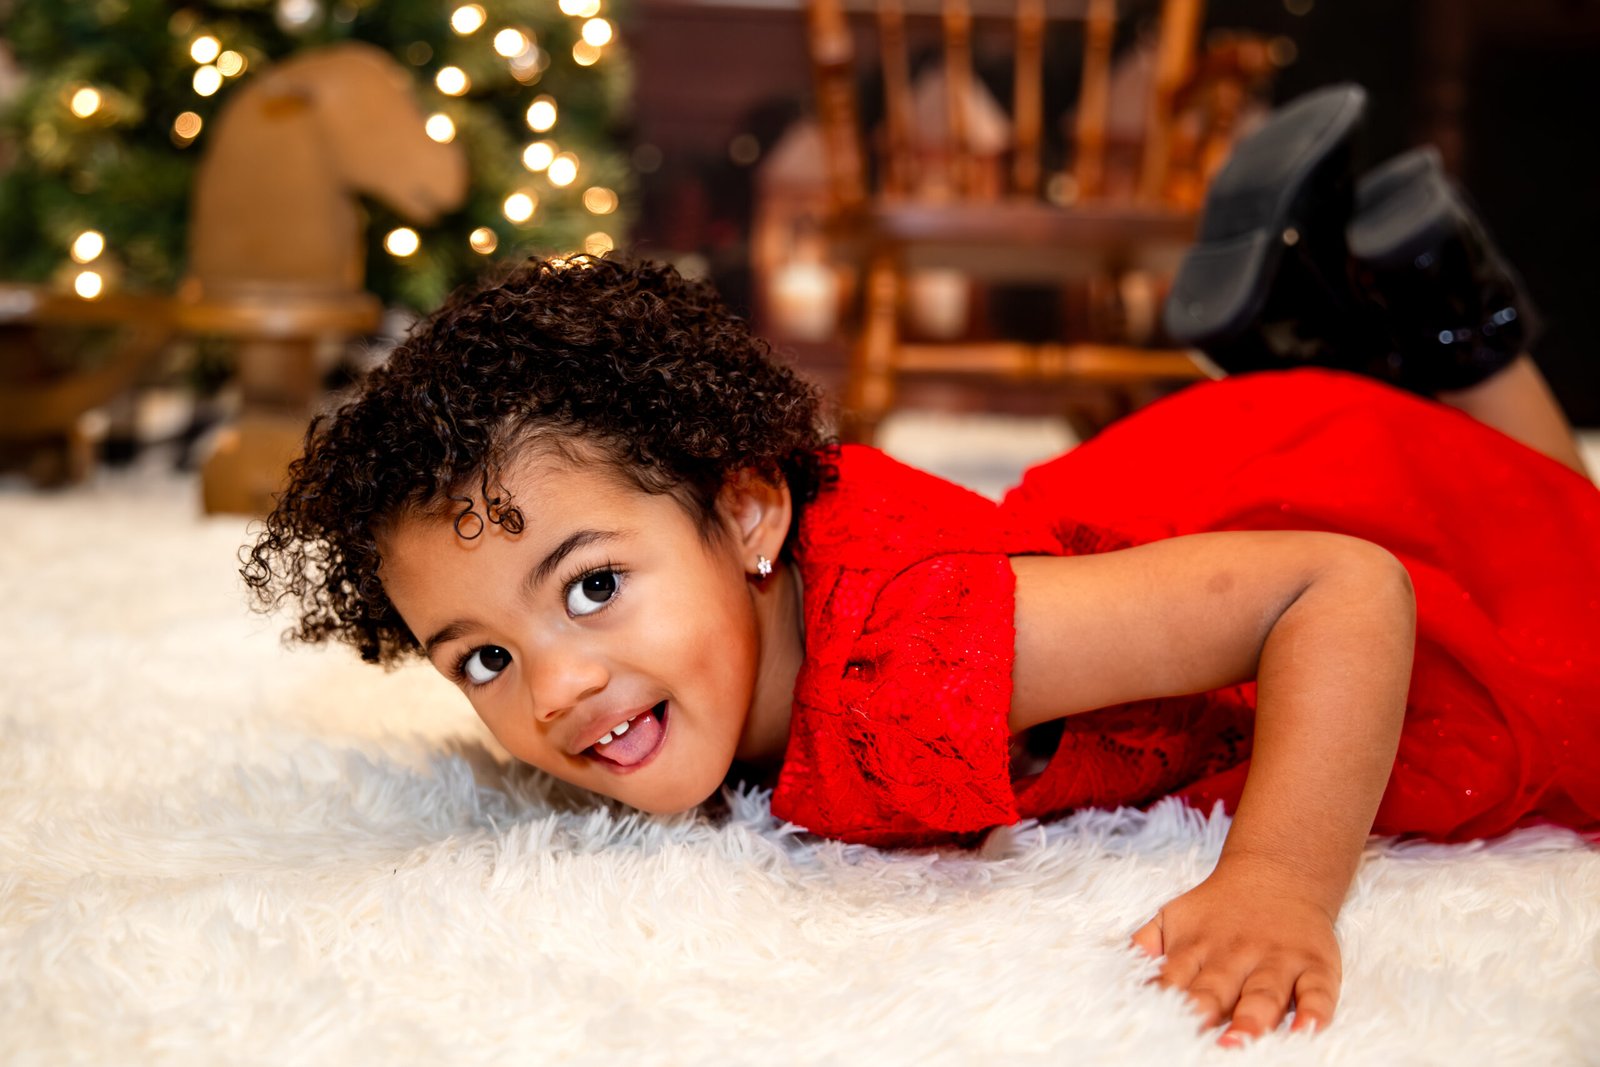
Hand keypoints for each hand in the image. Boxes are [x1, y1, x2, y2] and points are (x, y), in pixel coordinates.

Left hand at [1131, 861, 1341, 1045]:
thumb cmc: (1218, 910)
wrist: (1277, 873)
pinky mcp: (1316, 966)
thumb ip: (1146, 945)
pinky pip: (1319, 992)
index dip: (1164, 1002)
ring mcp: (1277, 961)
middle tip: (1194, 1040)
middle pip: (1216, 989)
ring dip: (1252, 1019)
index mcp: (1197, 949)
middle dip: (1203, 1013)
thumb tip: (1118, 972)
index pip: (1174, 980)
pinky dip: (1315, 1013)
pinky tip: (1308, 1032)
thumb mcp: (1175, 918)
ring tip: (1239, 1041)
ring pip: (1265, 994)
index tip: (1153, 1026)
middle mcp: (1236, 956)